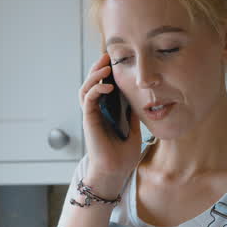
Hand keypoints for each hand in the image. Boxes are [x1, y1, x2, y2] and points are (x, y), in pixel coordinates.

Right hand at [78, 53, 143, 193]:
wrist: (116, 171)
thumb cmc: (123, 156)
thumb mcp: (134, 129)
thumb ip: (132, 114)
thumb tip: (140, 100)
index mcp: (106, 112)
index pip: (103, 86)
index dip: (108, 72)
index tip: (117, 60)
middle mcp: (96, 111)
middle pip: (92, 83)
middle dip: (98, 68)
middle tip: (107, 55)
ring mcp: (91, 115)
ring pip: (86, 88)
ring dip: (94, 75)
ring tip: (105, 65)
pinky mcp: (89, 120)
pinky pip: (88, 99)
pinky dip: (96, 89)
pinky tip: (107, 85)